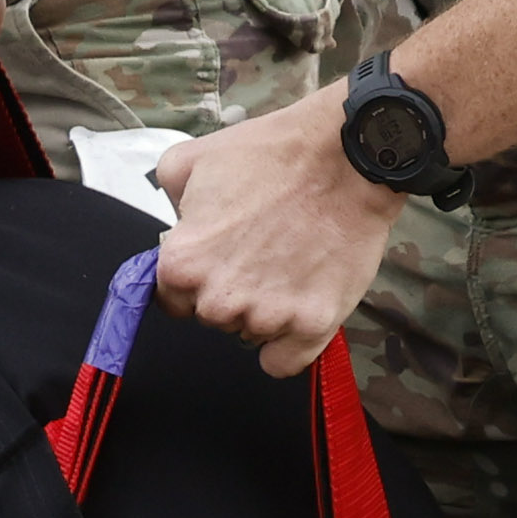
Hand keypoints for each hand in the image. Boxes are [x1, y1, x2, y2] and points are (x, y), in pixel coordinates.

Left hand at [152, 94, 404, 377]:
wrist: (346, 157)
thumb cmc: (271, 154)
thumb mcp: (191, 158)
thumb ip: (170, 201)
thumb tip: (177, 225)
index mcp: (183, 265)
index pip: (171, 297)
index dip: (193, 277)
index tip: (217, 259)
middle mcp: (219, 300)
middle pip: (212, 317)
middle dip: (228, 291)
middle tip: (259, 252)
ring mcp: (267, 317)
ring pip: (249, 334)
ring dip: (263, 311)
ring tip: (289, 264)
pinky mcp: (312, 326)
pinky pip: (283, 363)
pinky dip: (287, 346)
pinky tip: (297, 311)